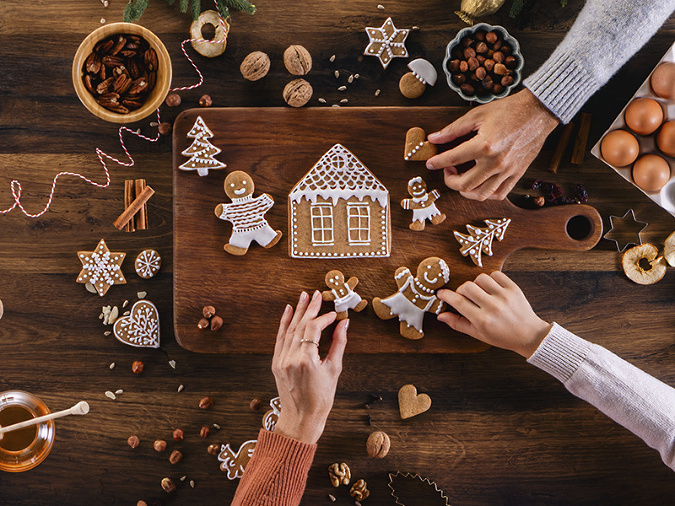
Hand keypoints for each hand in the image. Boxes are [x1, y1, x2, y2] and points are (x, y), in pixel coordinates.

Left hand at [272, 290, 347, 443]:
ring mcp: (281, 360)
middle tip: (316, 293)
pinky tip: (288, 311)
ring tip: (303, 296)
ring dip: (296, 311)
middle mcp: (290, 357)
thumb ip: (339, 344)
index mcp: (306, 360)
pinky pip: (280, 338)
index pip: (313, 328)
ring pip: (289, 329)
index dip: (324, 318)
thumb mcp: (334, 370)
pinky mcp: (276, 363)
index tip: (334, 314)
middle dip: (309, 308)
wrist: (301, 419)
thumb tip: (344, 324)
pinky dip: (284, 324)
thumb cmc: (321, 399)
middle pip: (300, 325)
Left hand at [425, 89, 559, 200]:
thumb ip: (453, 129)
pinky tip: (479, 184)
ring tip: (462, 178)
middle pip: (464, 185)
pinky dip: (485, 193)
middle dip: (449, 180)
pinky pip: (499, 194)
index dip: (437, 163)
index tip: (430, 163)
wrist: (538, 112)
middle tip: (448, 170)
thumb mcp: (477, 115)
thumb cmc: (509, 110)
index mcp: (484, 145)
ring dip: (465, 191)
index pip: (452, 159)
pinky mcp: (517, 174)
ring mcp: (508, 171)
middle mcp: (496, 162)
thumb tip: (434, 138)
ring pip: (480, 194)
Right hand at [437, 271, 550, 357]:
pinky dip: (490, 279)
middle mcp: (493, 306)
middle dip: (461, 290)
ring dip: (476, 284)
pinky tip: (491, 288)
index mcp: (482, 320)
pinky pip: (495, 274)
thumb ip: (458, 324)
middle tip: (464, 297)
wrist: (529, 335)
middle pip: (467, 287)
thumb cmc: (502, 337)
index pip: (458, 302)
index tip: (441, 293)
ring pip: (480, 278)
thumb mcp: (478, 334)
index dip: (446, 296)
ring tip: (480, 293)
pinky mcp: (513, 288)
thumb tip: (441, 316)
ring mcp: (504, 296)